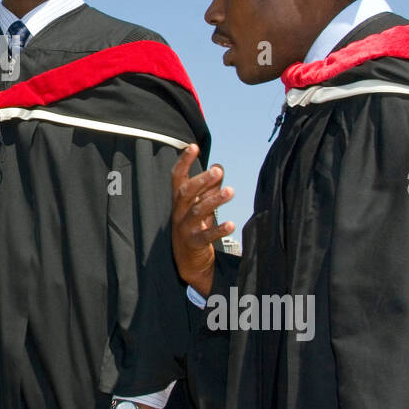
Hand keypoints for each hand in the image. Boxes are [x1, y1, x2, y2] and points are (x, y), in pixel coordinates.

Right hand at [171, 144, 234, 295]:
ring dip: (214, 200)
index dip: (184, 162)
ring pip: (197, 211)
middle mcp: (178, 212)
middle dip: (201, 180)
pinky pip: (206, 235)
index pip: (177, 178)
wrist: (188, 262)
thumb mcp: (200, 206)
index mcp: (179, 201)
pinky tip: (231, 224)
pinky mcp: (193, 244)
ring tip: (230, 192)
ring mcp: (184, 228)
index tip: (192, 146)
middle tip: (217, 171)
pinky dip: (219, 229)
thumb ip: (209, 188)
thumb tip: (218, 167)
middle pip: (186, 192)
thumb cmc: (194, 228)